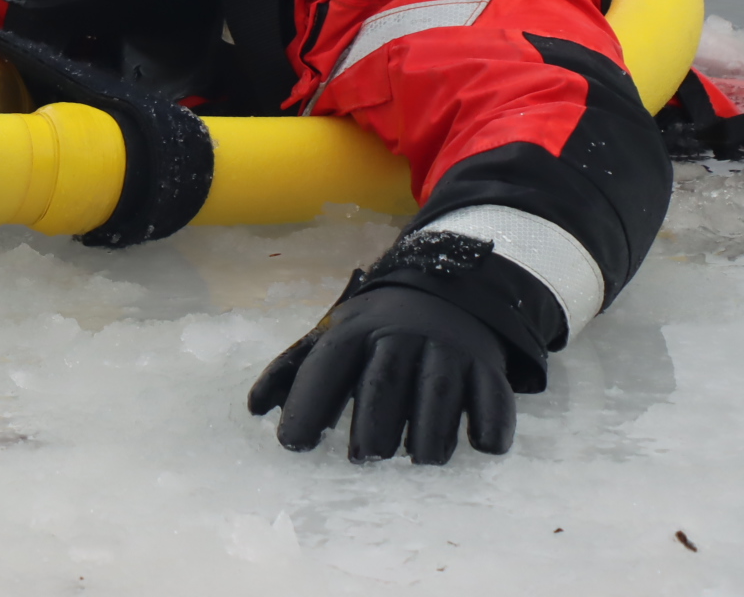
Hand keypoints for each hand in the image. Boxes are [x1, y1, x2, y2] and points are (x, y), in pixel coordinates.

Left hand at [248, 281, 516, 463]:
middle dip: (373, 428)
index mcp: (356, 330)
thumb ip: (293, 371)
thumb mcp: (333, 335)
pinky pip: (493, 400)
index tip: (292, 444)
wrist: (448, 290)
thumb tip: (254, 410)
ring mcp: (447, 350)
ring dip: (428, 436)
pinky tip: (478, 445)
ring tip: (415, 458)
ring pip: (438, 398)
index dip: (308, 405)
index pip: (327, 366)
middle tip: (364, 458)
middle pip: (383, 387)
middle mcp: (401, 337)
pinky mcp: (487, 368)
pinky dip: (489, 427)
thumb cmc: (377, 328)